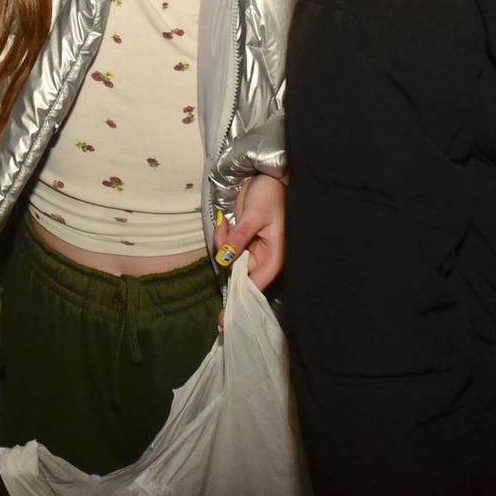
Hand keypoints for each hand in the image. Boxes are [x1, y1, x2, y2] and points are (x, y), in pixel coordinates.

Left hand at [218, 173, 286, 291]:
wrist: (268, 177)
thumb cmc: (270, 195)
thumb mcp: (254, 216)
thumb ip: (239, 238)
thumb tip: (225, 260)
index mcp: (273, 258)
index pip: (256, 286)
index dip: (240, 300)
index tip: (223, 318)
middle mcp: (263, 258)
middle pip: (238, 274)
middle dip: (226, 257)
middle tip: (226, 229)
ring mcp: (252, 250)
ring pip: (228, 260)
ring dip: (222, 242)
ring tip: (227, 222)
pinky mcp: (242, 240)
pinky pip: (226, 247)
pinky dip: (222, 236)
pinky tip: (226, 220)